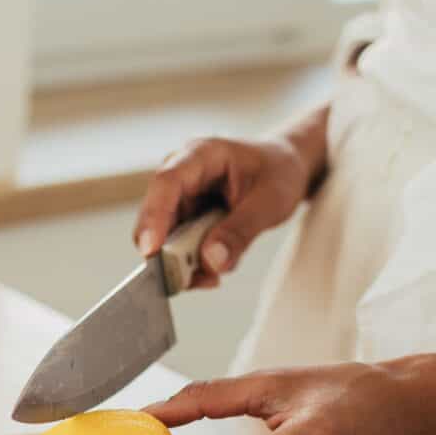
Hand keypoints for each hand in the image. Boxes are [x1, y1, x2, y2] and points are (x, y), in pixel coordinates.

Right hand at [133, 135, 312, 286]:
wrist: (284, 168)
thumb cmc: (278, 172)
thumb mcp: (271, 201)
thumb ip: (242, 231)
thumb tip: (212, 262)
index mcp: (202, 155)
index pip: (167, 183)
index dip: (154, 216)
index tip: (151, 250)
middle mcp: (182, 175)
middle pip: (157, 217)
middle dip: (170, 253)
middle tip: (193, 279)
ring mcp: (181, 199)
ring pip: (164, 238)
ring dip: (185, 264)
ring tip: (213, 275)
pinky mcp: (185, 219)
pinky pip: (177, 249)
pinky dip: (193, 266)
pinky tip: (213, 270)